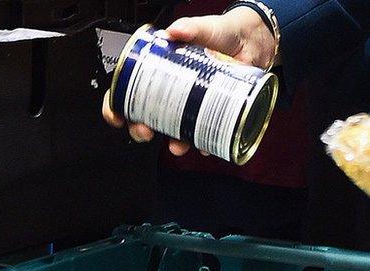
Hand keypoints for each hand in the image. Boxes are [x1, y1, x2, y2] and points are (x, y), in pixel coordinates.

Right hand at [102, 8, 277, 154]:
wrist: (253, 42)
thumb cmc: (223, 33)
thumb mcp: (204, 27)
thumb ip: (190, 27)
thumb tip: (174, 31)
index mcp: (161, 68)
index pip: (128, 89)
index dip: (116, 104)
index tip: (116, 114)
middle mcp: (173, 89)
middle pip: (146, 115)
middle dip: (140, 129)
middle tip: (144, 130)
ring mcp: (192, 103)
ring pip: (173, 129)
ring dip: (172, 142)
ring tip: (176, 144)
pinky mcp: (213, 112)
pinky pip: (205, 133)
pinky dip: (204, 143)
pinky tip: (204, 145)